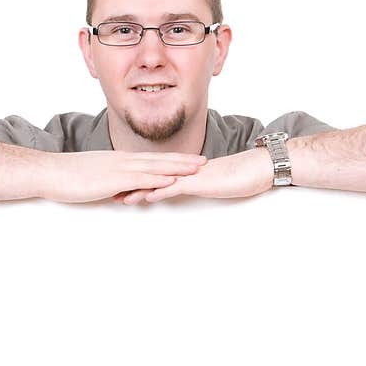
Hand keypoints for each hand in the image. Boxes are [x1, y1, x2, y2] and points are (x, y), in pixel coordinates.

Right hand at [43, 150, 207, 202]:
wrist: (51, 173)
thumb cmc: (69, 177)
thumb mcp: (96, 179)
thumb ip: (112, 184)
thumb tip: (123, 192)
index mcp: (119, 161)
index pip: (151, 159)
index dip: (172, 159)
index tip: (189, 160)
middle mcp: (122, 161)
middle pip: (158, 160)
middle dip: (182, 161)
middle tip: (203, 162)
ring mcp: (118, 169)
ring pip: (153, 167)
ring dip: (176, 168)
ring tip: (196, 169)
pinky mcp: (111, 180)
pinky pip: (138, 179)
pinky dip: (156, 179)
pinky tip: (170, 181)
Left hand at [114, 148, 272, 203]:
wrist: (257, 167)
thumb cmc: (239, 176)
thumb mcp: (212, 184)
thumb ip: (197, 185)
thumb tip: (186, 190)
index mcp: (184, 172)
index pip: (155, 175)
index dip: (135, 180)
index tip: (117, 186)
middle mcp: (183, 171)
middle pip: (150, 177)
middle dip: (128, 185)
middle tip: (107, 191)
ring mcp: (189, 176)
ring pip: (158, 182)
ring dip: (137, 190)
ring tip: (118, 198)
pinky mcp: (199, 182)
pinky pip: (176, 188)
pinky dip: (159, 192)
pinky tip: (146, 198)